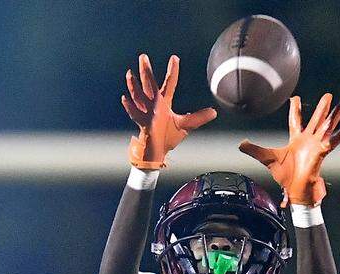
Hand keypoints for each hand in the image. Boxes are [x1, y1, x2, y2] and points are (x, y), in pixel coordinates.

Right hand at [122, 54, 216, 169]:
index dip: (172, 72)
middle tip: (143, 56)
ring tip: (130, 73)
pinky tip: (125, 98)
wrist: (156, 151)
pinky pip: (135, 113)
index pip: (169, 84)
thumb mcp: (185, 125)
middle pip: (149, 85)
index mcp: (164, 103)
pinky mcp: (142, 123)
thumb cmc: (168, 137)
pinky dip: (130, 106)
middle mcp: (154, 105)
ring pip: (139, 96)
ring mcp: (146, 113)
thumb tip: (214, 112)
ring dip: (134, 85)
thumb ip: (198, 118)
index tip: (174, 58)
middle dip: (146, 72)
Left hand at [238, 93, 339, 205]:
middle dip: (321, 108)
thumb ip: (255, 150)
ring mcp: (316, 146)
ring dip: (333, 117)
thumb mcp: (267, 158)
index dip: (295, 109)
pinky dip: (337, 136)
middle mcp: (308, 141)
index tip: (295, 98)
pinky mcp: (321, 154)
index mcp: (296, 140)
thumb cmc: (285, 176)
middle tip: (328, 95)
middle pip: (315, 120)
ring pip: (326, 128)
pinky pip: (331, 143)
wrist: (294, 189)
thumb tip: (240, 143)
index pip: (295, 121)